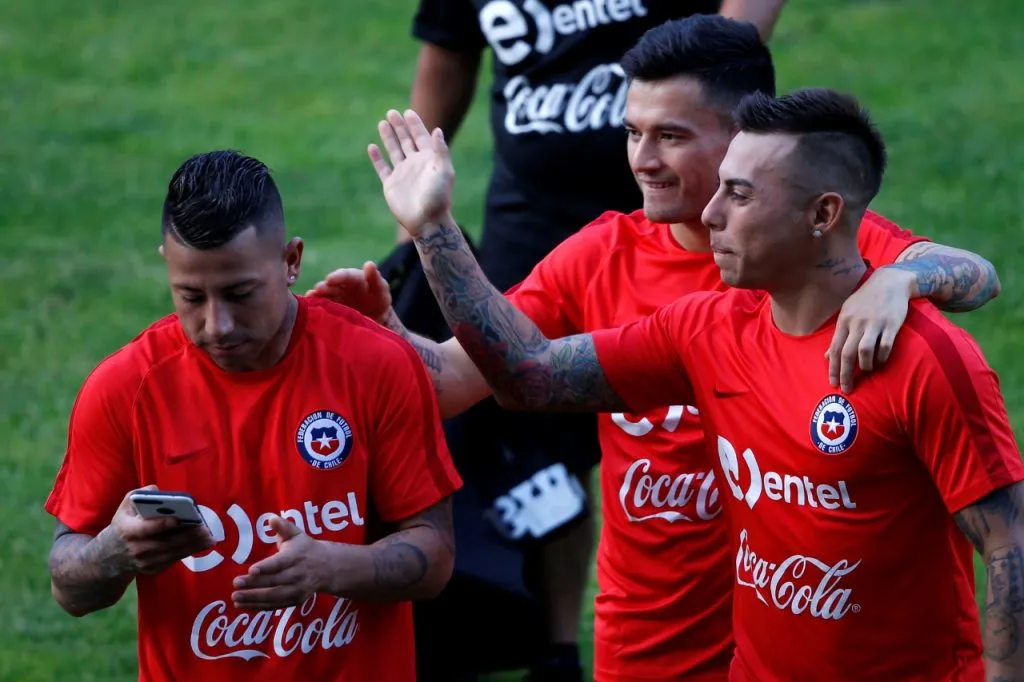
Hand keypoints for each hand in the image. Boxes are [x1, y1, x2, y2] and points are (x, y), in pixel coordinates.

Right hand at [108, 485, 215, 575]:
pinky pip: (175, 559)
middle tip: (204, 528)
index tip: (177, 519)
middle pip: (165, 542)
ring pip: (173, 553)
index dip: (161, 524)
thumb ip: (140, 495)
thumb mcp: (125, 507)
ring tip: (209, 536)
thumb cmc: (124, 525)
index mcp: (128, 530)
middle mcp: (136, 549)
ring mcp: (145, 562)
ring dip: (193, 545)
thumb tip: (157, 491)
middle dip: (186, 535)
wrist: (111, 556)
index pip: (145, 529)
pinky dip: (190, 551)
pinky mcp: (154, 569)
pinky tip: (204, 544)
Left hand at [231, 516, 338, 610]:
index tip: (251, 570)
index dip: (266, 567)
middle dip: (254, 584)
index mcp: (296, 557)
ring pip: (274, 596)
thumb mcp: (297, 534)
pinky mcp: (295, 600)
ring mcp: (297, 590)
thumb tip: (270, 518)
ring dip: (254, 598)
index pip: (280, 563)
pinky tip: (243, 605)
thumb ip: (283, 527)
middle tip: (236, 584)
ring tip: (235, 598)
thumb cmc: (306, 548)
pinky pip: (275, 605)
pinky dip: (259, 607)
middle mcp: (298, 575)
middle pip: (275, 581)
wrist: (327, 568)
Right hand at [306, 260, 391, 322]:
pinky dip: (313, 307)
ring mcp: (333, 297)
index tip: (330, 279)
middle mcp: (340, 286)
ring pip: (323, 295)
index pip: (346, 275)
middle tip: (318, 290)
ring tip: (311, 298)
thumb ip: (375, 278)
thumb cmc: (378, 300)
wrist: (374, 318)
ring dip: (316, 296)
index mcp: (354, 279)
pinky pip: (319, 306)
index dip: (338, 276)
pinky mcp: (328, 309)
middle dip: (324, 287)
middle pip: (331, 285)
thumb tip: (369, 264)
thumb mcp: (380, 290)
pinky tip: (308, 309)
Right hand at [368, 109, 454, 235]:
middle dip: (399, 126)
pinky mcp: (391, 185)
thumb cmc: (438, 198)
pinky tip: (372, 147)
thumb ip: (440, 151)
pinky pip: (382, 168)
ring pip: (394, 150)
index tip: (408, 112)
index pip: (421, 137)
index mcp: (428, 160)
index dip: (415, 124)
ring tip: (382, 122)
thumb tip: (437, 130)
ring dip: (389, 137)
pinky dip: (377, 158)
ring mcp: (402, 174)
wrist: (427, 222)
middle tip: (392, 112)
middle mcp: (415, 164)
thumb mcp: (444, 171)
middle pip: (406, 140)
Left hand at [826, 267, 915, 392]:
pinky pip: (885, 346)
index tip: (833, 383)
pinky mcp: (891, 324)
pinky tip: (880, 362)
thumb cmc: (866, 300)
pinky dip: (881, 358)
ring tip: (866, 371)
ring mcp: (874, 323)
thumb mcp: (848, 313)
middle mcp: (857, 323)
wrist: (891, 282)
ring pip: (864, 351)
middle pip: (846, 354)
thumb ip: (838, 335)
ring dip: (864, 366)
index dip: (832, 368)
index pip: (834, 349)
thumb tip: (826, 356)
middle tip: (846, 388)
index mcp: (844, 321)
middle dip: (845, 374)